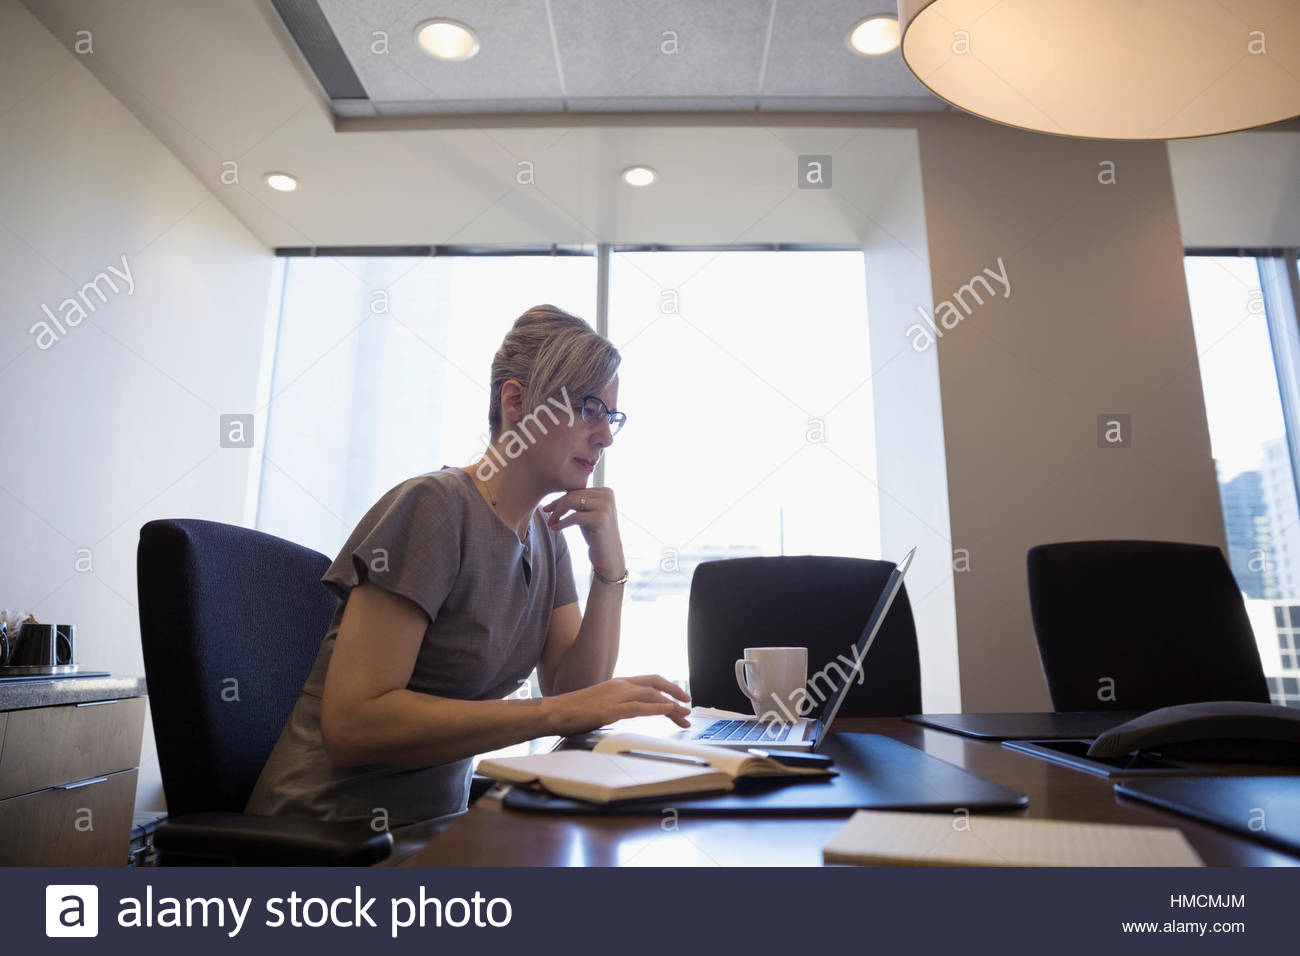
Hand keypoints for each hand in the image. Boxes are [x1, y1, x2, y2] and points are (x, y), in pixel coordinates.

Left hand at [542, 485, 624, 577]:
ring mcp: (605, 507)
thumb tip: (557, 490)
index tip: (548, 507)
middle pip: (573, 494)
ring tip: (551, 522)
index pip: (578, 490)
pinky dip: (562, 522)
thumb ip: (579, 501)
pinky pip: (574, 516)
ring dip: (557, 512)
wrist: (609, 558)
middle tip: (545, 513)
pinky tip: (555, 528)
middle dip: (557, 504)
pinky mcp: (600, 519)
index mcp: (606, 492)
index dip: (561, 498)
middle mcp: (608, 496)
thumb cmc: (596, 536)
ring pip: (571, 501)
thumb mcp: (588, 514)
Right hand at [543, 674, 691, 734]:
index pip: (649, 681)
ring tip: (685, 716)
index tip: (679, 698)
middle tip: (689, 705)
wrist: (554, 712)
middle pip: (655, 684)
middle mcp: (620, 685)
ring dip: (672, 706)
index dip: (667, 687)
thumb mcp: (599, 705)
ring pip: (652, 695)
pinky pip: (640, 707)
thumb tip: (626, 714)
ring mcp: (616, 696)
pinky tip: (669, 710)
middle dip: (675, 693)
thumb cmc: (573, 712)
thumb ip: (615, 706)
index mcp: (617, 683)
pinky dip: (658, 708)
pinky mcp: (612, 710)